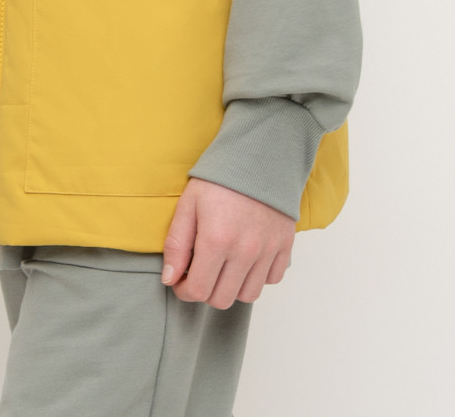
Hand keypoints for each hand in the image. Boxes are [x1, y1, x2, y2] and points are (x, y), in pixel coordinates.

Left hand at [161, 178, 294, 307]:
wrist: (258, 155)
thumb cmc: (220, 178)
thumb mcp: (188, 204)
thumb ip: (176, 244)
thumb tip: (170, 279)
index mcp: (216, 240)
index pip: (198, 290)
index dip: (184, 290)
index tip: (180, 280)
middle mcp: (245, 251)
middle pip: (222, 299)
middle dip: (206, 291)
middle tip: (200, 272)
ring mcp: (268, 251)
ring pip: (248, 295)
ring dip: (232, 287)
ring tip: (223, 266)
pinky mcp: (285, 246)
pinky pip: (271, 279)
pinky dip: (258, 276)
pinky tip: (246, 259)